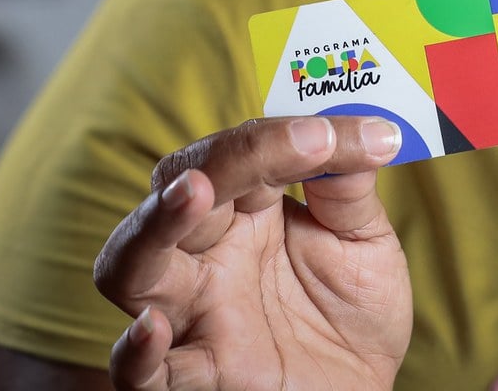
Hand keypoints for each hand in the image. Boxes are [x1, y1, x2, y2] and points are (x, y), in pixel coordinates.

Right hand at [94, 116, 410, 389]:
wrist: (361, 385)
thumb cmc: (354, 310)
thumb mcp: (365, 244)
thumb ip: (350, 192)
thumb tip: (363, 132)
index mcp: (247, 210)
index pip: (239, 155)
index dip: (279, 137)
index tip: (333, 134)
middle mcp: (208, 252)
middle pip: (178, 190)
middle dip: (220, 161)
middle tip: (284, 146)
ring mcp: (193, 311)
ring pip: (132, 264)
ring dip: (156, 225)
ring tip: (195, 193)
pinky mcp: (193, 376)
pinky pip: (142, 372)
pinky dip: (135, 353)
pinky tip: (151, 328)